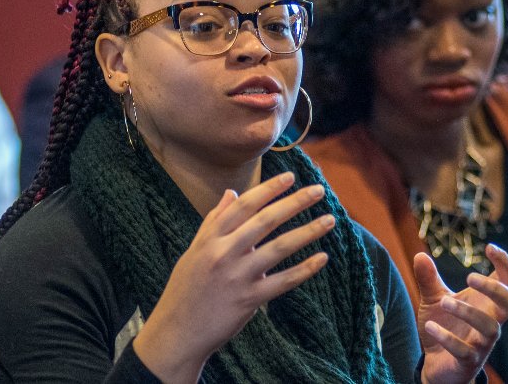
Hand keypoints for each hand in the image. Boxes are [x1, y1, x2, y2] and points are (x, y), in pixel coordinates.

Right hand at [132, 172, 334, 383]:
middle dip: (295, 203)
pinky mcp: (248, 300)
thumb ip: (214, 221)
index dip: (269, 189)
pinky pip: (283, 282)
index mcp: (211, 238)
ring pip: (279, 248)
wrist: (177, 331)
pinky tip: (323, 258)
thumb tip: (231, 192)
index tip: (291, 177)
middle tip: (319, 190)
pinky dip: (304, 269)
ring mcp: (237, 277)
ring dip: (308, 232)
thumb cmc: (186, 289)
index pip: (244, 206)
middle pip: (266, 221)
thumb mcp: (195, 250)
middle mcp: (224, 253)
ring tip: (329, 220)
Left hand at [415, 244, 507, 383]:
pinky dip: (448, 337)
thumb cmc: (444, 325)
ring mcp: (482, 343)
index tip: (490, 247)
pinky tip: (430, 326)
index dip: (505, 263)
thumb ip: (428, 279)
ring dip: (467, 312)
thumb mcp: (433, 300)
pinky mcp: (468, 361)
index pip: (507, 280)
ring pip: (490, 327)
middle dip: (495, 289)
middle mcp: (490, 321)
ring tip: (444, 302)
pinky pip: (465, 351)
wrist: (436, 364)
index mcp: (486, 302)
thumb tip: (420, 255)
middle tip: (469, 278)